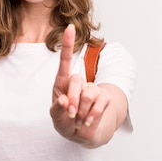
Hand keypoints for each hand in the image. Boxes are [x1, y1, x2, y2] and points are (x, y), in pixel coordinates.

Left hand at [50, 25, 110, 144]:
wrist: (82, 133)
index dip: (68, 44)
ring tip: (79, 119)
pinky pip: (100, 102)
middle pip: (76, 80)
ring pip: (89, 93)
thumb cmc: (65, 121)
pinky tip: (88, 122)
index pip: (65, 61)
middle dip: (73, 101)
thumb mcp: (57, 118)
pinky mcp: (104, 97)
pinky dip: (93, 115)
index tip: (70, 27)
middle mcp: (77, 82)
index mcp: (62, 82)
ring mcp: (92, 88)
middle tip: (71, 114)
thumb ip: (57, 110)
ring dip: (82, 111)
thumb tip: (65, 101)